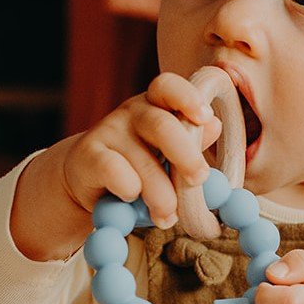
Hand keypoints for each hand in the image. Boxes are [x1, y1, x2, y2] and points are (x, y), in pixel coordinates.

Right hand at [61, 72, 222, 227]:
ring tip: (167, 217)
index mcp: (158, 105)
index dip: (188, 98)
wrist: (89, 180)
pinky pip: (114, 172)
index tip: (205, 118)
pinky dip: (130, 190)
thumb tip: (214, 125)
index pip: (169, 87)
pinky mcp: (88, 154)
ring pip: (144, 161)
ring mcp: (108, 130)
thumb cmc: (141, 165)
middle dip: (187, 157)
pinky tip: (132, 199)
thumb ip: (192, 141)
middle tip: (198, 181)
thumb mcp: (170, 153)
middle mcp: (133, 112)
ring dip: (162, 195)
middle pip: (162, 126)